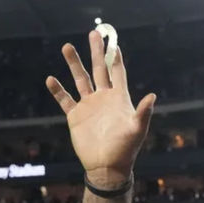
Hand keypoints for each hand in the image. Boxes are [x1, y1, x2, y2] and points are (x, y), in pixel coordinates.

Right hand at [45, 31, 155, 186]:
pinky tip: (51, 79)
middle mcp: (103, 99)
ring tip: (67, 47)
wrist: (107, 167)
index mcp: (119, 99)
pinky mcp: (75, 116)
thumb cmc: (126, 149)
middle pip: (99, 70)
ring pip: (80, 80)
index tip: (113, 42)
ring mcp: (89, 107)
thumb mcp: (137, 130)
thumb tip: (152, 96)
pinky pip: (65, 100)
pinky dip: (58, 90)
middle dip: (96, 52)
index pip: (118, 73)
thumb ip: (143, 112)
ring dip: (74, 64)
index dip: (116, 58)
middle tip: (93, 34)